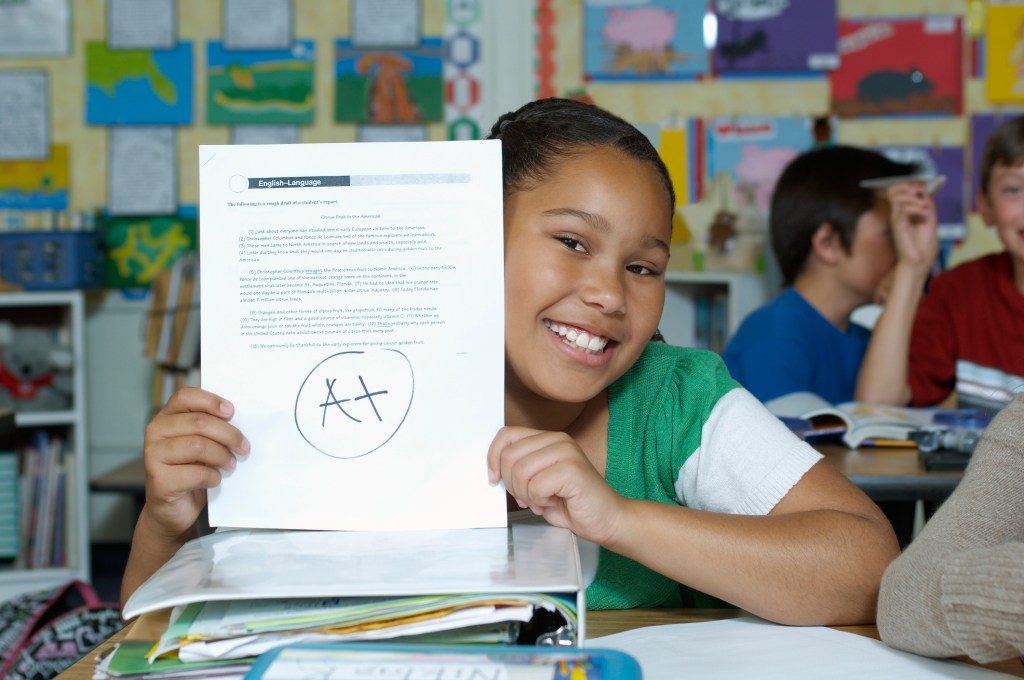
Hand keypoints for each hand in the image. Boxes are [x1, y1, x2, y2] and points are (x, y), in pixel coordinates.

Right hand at [141, 387, 248, 539]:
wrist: (173, 509)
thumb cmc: (190, 471)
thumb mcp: (200, 444)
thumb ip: (210, 428)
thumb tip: (239, 419)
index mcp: (166, 418)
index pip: (185, 397)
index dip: (211, 401)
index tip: (231, 412)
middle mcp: (155, 433)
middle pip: (199, 422)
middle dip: (229, 434)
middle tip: (244, 447)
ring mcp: (152, 456)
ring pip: (198, 446)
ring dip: (222, 456)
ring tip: (230, 464)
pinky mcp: (159, 480)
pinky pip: (196, 473)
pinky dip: (213, 477)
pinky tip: (213, 479)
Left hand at [487, 426, 623, 542]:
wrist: (608, 520)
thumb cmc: (572, 504)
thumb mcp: (538, 482)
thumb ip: (520, 470)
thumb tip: (494, 470)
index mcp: (548, 439)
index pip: (507, 435)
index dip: (493, 458)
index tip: (494, 479)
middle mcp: (558, 439)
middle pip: (510, 455)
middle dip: (511, 484)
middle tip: (527, 498)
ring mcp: (566, 452)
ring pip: (521, 471)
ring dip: (526, 495)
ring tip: (543, 501)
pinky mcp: (572, 469)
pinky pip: (536, 487)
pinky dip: (539, 502)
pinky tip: (555, 503)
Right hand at [886, 182, 939, 273]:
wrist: (919, 263)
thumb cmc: (923, 248)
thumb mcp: (930, 223)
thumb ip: (929, 210)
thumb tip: (927, 196)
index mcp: (906, 214)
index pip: (901, 193)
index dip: (910, 186)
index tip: (922, 187)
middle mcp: (899, 215)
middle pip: (894, 192)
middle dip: (908, 187)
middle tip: (920, 190)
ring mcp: (897, 220)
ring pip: (897, 199)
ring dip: (913, 198)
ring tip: (923, 205)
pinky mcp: (897, 226)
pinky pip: (901, 210)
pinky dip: (915, 208)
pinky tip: (924, 213)